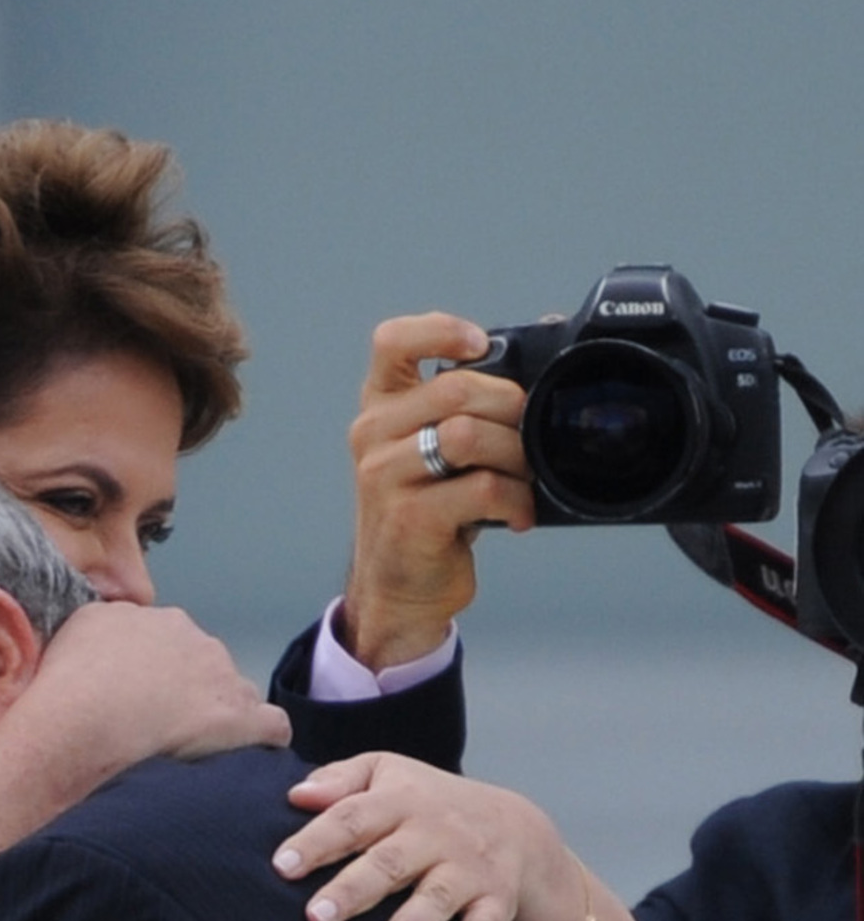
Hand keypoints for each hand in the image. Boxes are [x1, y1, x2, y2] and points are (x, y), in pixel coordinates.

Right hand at [15, 599, 290, 787]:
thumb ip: (80, 646)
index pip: (154, 642)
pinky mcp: (243, 716)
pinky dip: (257, 745)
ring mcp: (218, 673)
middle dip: (184, 694)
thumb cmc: (52, 703)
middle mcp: (182, 634)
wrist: (74, 733)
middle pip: (196, 663)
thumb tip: (85, 659)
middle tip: (155, 734)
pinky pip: (269, 727)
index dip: (146, 677)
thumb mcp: (52, 650)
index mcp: (133, 619)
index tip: (131, 706)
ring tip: (188, 757)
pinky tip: (234, 767)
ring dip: (216, 719)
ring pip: (232, 694)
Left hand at [275, 754, 574, 920]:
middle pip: (389, 864)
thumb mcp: (385, 773)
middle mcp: (436, 835)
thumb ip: (339, 781)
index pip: (353, 818)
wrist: (514, 824)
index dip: (317, 841)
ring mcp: (467, 870)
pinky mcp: (495, 901)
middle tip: (315, 919)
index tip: (281, 867)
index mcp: (400, 802)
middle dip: (352, 892)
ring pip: (434, 901)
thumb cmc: (424, 802)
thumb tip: (295, 795)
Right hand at [341, 313, 535, 670]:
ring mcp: (385, 477)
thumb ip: (471, 400)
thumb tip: (546, 332)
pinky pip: (483, 488)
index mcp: (381, 407)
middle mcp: (373, 435)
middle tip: (525, 437)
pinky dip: (516, 500)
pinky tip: (516, 514)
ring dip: (516, 455)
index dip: (440, 332)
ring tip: (522, 477)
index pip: (392, 343)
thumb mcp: (436, 449)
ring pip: (469, 435)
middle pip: (456, 389)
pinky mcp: (409, 518)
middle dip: (510, 408)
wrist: (399, 588)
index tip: (479, 345)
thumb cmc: (428, 511)